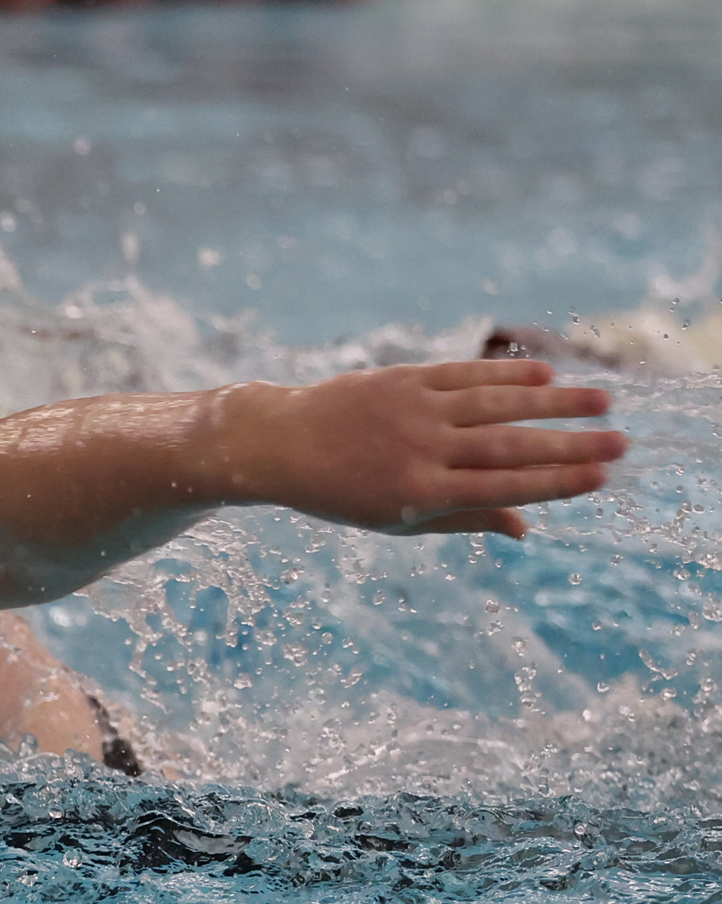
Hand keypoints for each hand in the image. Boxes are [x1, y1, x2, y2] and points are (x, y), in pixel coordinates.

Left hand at [217, 359, 626, 537]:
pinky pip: (463, 375)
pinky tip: (546, 375)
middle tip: (623, 442)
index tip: (601, 478)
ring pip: (495, 404)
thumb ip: (462, 520)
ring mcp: (413, 411)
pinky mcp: (403, 379)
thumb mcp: (394, 521)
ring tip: (602, 402)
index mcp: (420, 494)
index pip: (502, 488)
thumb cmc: (342, 493)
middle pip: (509, 446)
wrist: (280, 443)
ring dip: (553, 402)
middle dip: (570, 444)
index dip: (555, 483)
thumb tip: (526, 528)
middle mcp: (421, 451)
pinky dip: (505, 375)